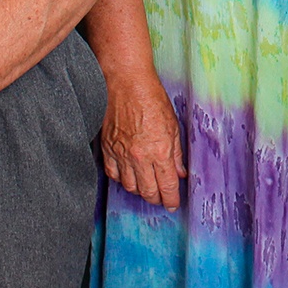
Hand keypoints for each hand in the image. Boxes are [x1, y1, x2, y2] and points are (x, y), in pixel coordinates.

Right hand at [102, 73, 186, 208]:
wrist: (126, 84)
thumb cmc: (152, 99)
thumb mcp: (173, 125)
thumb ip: (176, 153)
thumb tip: (180, 172)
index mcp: (160, 151)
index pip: (167, 186)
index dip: (171, 199)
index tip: (173, 204)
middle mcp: (139, 157)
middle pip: (147, 191)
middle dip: (156, 198)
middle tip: (161, 199)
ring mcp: (121, 154)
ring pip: (129, 186)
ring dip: (139, 191)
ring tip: (146, 188)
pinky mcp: (107, 149)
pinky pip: (113, 174)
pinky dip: (121, 179)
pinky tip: (128, 176)